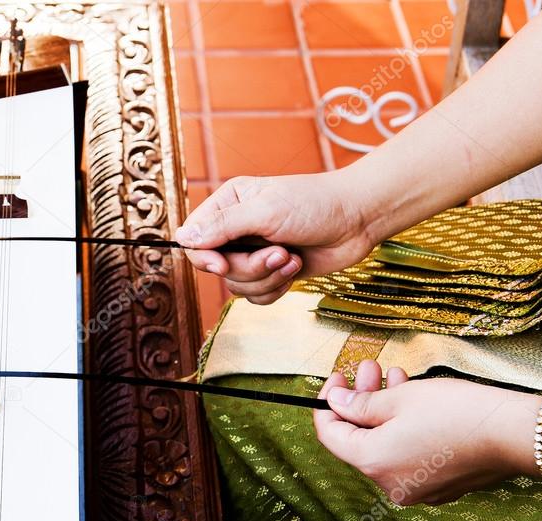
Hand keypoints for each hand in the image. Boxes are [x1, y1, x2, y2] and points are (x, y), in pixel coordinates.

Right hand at [175, 172, 376, 303]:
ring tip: (291, 258)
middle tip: (278, 253)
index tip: (222, 265)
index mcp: (228, 204)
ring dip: (267, 277)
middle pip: (216, 267)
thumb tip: (183, 238)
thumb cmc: (315, 205)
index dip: (205, 258)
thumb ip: (223, 226)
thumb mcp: (265, 211)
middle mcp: (236, 229)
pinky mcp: (272, 272)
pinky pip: (256, 296)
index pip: (195, 239)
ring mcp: (254, 252)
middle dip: (248, 267)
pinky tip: (295, 269)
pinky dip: (275, 288)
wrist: (358, 220)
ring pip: (237, 284)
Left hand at [312, 360, 540, 504]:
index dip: (327, 404)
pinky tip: (413, 400)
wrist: (514, 434)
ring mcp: (416, 489)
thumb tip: (336, 403)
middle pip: (360, 440)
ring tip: (394, 376)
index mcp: (373, 464)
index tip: (336, 379)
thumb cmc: (456, 412)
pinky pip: (408, 456)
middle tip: (369, 368)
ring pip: (386, 445)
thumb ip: (360, 404)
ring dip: (384, 410)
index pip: (331, 436)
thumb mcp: (399, 398)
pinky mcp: (439, 486)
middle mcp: (390, 485)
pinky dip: (404, 429)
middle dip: (361, 400)